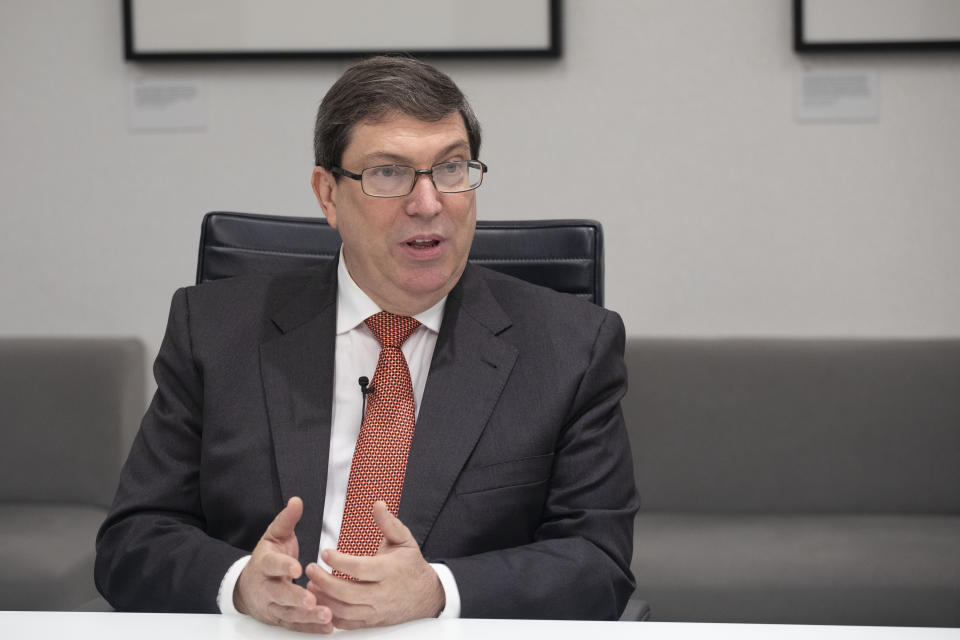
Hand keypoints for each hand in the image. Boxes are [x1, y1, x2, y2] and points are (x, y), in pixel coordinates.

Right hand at [234, 497, 333, 632]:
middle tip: (313, 601)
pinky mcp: (279, 619)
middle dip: (296, 598)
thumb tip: (297, 500)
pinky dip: (310, 628)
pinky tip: (327, 627)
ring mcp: (272, 606)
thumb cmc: (267, 558)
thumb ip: (286, 520)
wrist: (247, 586)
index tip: (297, 568)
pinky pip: (295, 626)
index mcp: (264, 564)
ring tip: (326, 615)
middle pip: (279, 595)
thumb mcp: (274, 536)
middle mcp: (265, 588)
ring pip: (289, 613)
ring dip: (307, 617)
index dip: (283, 567)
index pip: (272, 565)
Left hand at [305, 501, 444, 629]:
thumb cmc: (411, 565)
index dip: (339, 561)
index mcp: (390, 571)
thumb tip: (378, 505)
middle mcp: (383, 594)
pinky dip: (331, 616)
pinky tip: (321, 604)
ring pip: (345, 611)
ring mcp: (377, 611)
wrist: (426, 596)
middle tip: (310, 569)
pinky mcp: (372, 622)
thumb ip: (389, 523)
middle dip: (324, 581)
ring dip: (324, 599)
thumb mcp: (404, 540)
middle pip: (347, 593)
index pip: (360, 568)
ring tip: (310, 586)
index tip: (325, 553)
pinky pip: (348, 624)